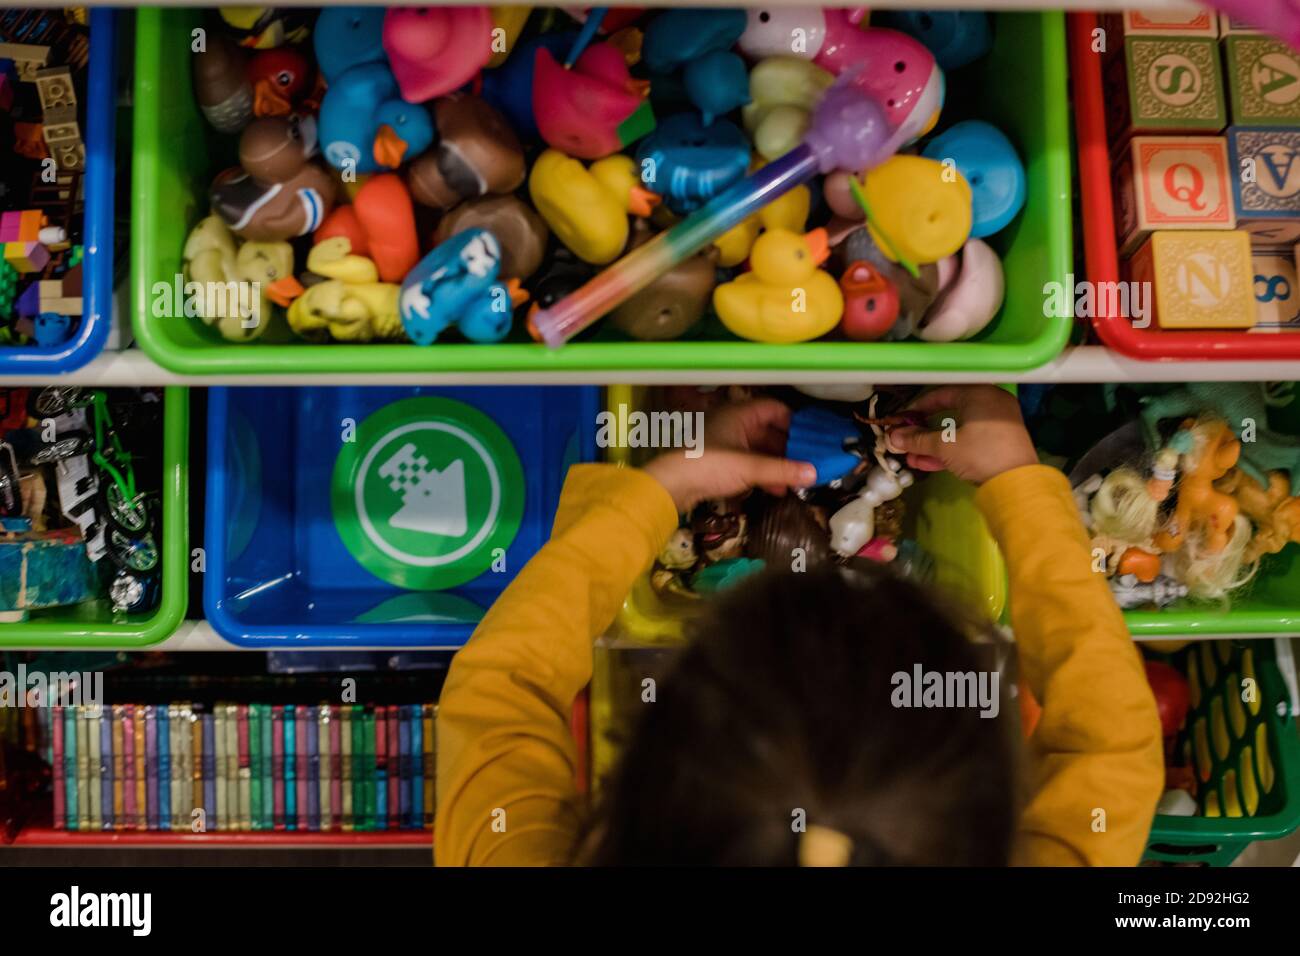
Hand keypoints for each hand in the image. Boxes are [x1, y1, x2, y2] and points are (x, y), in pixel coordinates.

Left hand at [643, 398, 815, 512]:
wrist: (671, 485)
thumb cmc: (708, 465)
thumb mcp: (750, 468)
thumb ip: (782, 471)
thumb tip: (813, 474)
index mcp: (739, 413)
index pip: (774, 408)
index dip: (794, 422)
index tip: (812, 438)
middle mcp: (733, 423)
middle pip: (769, 430)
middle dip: (789, 448)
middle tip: (809, 462)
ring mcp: (725, 442)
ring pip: (759, 449)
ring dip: (777, 464)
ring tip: (796, 480)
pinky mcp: (719, 462)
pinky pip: (748, 463)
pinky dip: (763, 474)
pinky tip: (776, 489)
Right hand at [884, 385, 1037, 484]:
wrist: (1017, 483)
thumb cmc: (980, 453)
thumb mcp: (944, 446)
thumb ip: (917, 439)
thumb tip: (893, 437)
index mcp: (979, 394)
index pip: (941, 394)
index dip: (918, 408)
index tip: (902, 420)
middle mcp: (991, 402)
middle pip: (949, 413)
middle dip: (924, 432)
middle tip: (906, 441)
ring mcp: (998, 423)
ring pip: (959, 430)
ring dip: (934, 444)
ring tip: (913, 457)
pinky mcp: (1001, 441)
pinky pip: (970, 440)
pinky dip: (951, 449)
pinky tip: (929, 463)